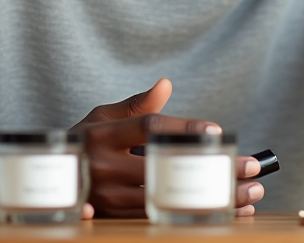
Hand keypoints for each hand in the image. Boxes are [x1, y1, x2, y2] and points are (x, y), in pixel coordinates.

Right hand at [70, 78, 264, 217]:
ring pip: (168, 199)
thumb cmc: (86, 140)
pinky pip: (160, 218)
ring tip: (250, 194)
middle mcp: (104, 166)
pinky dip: (194, 215)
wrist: (52, 177)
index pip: (149, 128)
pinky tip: (221, 212)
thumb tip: (166, 84)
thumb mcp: (103, 117)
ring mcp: (107, 197)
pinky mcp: (112, 218)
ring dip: (212, 198)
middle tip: (251, 167)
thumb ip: (137, 105)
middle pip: (167, 168)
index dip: (184, 128)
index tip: (218, 131)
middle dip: (212, 169)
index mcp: (104, 134)